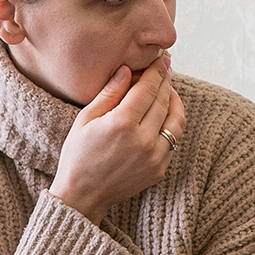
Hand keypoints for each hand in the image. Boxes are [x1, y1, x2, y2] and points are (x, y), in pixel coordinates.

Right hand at [50, 57, 182, 222]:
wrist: (83, 195)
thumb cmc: (78, 155)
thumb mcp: (85, 119)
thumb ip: (109, 93)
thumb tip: (127, 70)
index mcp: (122, 124)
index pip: (148, 89)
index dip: (157, 71)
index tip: (163, 59)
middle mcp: (143, 140)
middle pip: (164, 101)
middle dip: (166, 82)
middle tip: (166, 69)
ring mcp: (154, 157)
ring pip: (177, 121)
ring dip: (175, 102)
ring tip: (168, 91)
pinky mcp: (160, 169)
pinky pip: (173, 141)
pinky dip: (172, 124)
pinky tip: (163, 116)